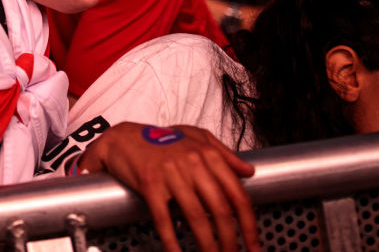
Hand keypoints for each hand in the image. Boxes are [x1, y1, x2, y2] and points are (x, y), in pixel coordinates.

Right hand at [78, 123, 258, 251]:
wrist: (123, 138)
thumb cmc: (160, 139)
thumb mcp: (197, 137)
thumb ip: (225, 153)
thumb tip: (249, 171)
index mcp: (208, 154)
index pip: (237, 194)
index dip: (250, 225)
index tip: (255, 245)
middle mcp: (192, 163)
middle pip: (220, 210)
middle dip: (230, 241)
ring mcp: (171, 174)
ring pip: (196, 217)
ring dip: (207, 245)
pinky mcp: (150, 184)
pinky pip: (164, 219)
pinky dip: (172, 241)